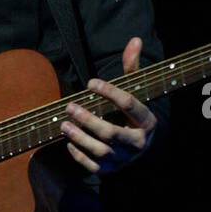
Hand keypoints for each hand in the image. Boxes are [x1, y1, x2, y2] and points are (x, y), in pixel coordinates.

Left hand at [60, 36, 157, 174]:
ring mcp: (124, 159)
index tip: (90, 82)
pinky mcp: (111, 171)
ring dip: (80, 137)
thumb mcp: (135, 91)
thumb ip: (132, 68)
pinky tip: (69, 141)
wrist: (140, 147)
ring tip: (64, 123)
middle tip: (69, 105)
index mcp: (147, 121)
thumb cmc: (132, 113)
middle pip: (111, 132)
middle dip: (88, 119)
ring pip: (100, 150)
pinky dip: (79, 154)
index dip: (109, 92)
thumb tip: (135, 40)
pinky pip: (93, 166)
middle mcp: (137, 143)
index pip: (129, 105)